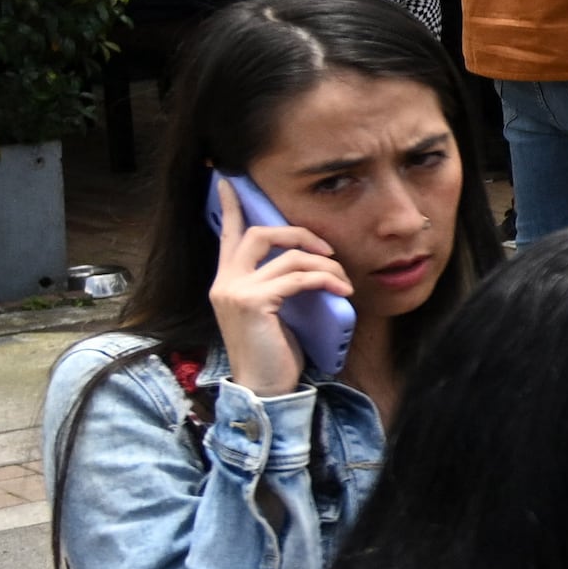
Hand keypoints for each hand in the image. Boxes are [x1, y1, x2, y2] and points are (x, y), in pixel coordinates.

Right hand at [206, 196, 353, 396]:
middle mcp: (225, 282)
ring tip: (343, 284)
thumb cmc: (274, 351)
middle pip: (259, 233)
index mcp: (226, 281)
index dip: (230, 206)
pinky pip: (299, 278)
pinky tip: (342, 293)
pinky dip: (326, 281)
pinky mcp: (254, 302)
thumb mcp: (272, 310)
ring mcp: (235, 291)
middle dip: (300, 233)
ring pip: (289, 256)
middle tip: (329, 250)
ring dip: (326, 266)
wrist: (265, 388)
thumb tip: (305, 260)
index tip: (229, 180)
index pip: (227, 234)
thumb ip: (275, 283)